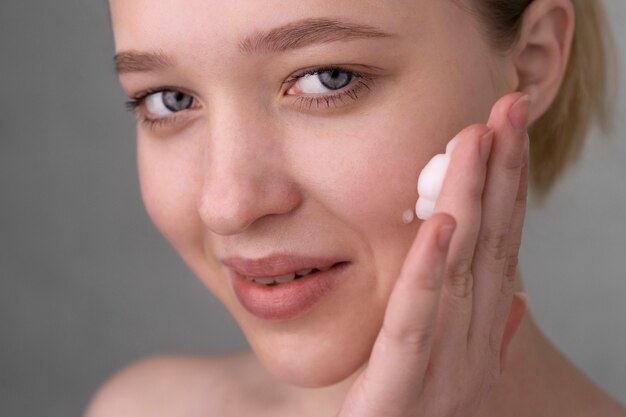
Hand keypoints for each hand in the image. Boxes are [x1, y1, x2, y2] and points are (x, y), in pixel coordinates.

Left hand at [337, 93, 529, 416]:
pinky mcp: (399, 389)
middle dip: (500, 175)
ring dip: (472, 202)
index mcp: (477, 335)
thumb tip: (516, 297)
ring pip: (459, 270)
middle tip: (506, 109)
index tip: (508, 132)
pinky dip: (428, 272)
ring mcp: (442, 367)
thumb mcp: (444, 368)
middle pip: (489, 245)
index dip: (508, 187)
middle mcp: (470, 344)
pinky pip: (414, 323)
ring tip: (479, 141)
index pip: (498, 248)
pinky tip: (440, 225)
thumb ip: (477, 331)